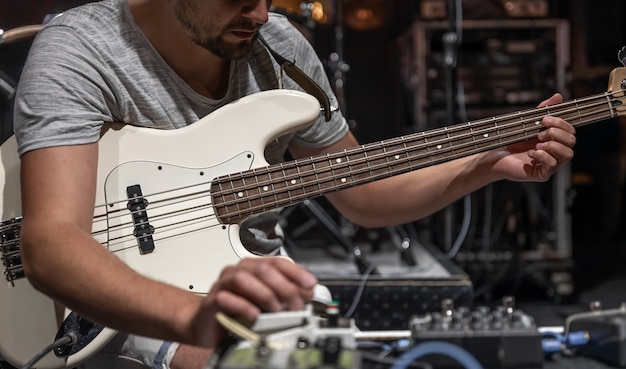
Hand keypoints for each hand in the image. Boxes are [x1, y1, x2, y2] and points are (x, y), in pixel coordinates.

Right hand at [189, 257, 317, 348]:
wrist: (207, 324)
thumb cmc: (237, 310)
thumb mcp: (265, 301)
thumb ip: (285, 295)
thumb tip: (306, 294)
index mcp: (254, 268)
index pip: (278, 262)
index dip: (296, 272)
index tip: (310, 284)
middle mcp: (239, 271)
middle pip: (263, 269)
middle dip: (284, 286)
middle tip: (296, 303)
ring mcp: (224, 284)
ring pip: (244, 278)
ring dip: (264, 293)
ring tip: (276, 308)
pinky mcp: (212, 300)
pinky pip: (226, 298)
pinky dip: (243, 306)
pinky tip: (254, 315)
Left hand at [491, 93, 575, 181]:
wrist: (496, 156)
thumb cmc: (513, 141)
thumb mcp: (528, 123)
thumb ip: (543, 110)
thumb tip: (558, 96)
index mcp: (556, 140)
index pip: (571, 131)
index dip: (561, 123)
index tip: (545, 119)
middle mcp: (557, 152)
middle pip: (572, 141)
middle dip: (556, 134)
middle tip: (540, 133)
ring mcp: (551, 164)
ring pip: (568, 154)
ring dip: (552, 146)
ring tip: (537, 144)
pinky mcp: (543, 174)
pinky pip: (553, 165)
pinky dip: (543, 156)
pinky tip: (531, 153)